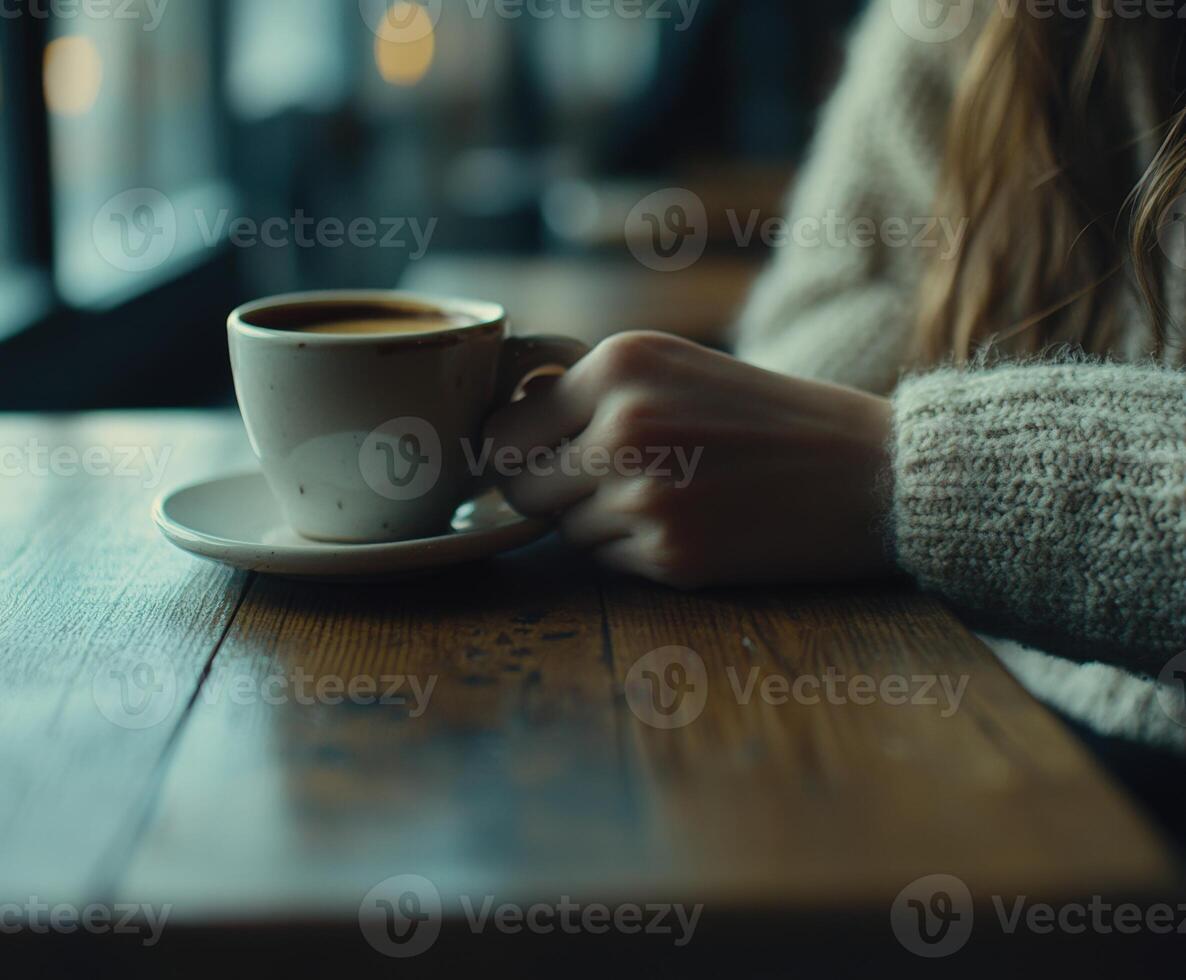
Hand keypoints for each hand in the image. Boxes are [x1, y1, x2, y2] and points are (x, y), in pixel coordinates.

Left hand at [484, 332, 894, 587]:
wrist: (870, 473)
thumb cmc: (770, 417)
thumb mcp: (675, 367)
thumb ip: (587, 391)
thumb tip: (495, 434)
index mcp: (619, 363)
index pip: (501, 431)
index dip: (518, 453)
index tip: (540, 460)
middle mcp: (623, 423)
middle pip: (520, 488)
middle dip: (552, 492)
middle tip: (606, 483)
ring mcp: (645, 494)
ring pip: (566, 529)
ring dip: (601, 522)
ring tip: (674, 495)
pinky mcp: (672, 555)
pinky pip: (609, 562)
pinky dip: (639, 552)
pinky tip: (696, 524)